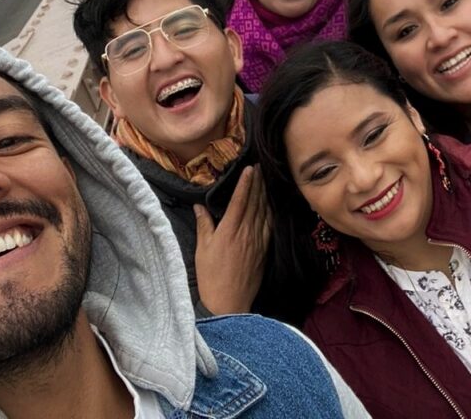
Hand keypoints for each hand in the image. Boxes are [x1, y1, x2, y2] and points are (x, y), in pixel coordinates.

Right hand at [194, 165, 270, 314]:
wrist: (228, 304)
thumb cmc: (211, 277)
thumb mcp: (202, 249)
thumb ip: (204, 224)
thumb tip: (199, 206)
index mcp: (229, 230)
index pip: (240, 200)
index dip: (246, 183)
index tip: (249, 168)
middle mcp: (246, 233)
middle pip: (255, 202)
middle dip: (258, 183)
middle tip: (260, 167)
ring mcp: (257, 241)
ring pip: (264, 211)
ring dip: (265, 194)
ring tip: (266, 179)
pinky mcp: (264, 251)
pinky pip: (270, 226)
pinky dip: (271, 212)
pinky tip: (272, 204)